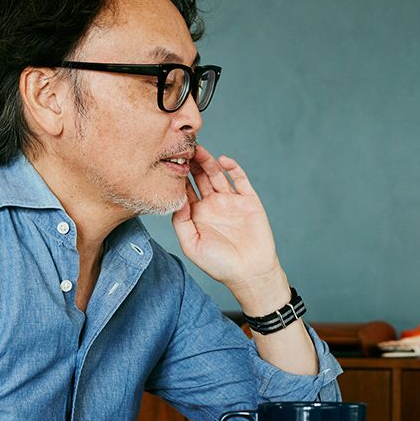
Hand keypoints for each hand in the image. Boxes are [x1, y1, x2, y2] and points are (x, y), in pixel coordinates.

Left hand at [171, 145, 287, 310]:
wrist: (250, 272)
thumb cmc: (219, 264)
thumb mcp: (191, 245)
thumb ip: (180, 222)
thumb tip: (176, 198)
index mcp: (197, 214)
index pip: (185, 189)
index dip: (178, 175)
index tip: (169, 161)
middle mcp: (213, 204)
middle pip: (200, 177)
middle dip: (192, 163)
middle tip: (183, 148)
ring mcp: (231, 201)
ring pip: (217, 174)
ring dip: (208, 161)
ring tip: (199, 150)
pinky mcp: (249, 200)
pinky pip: (240, 179)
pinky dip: (233, 168)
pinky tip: (223, 161)